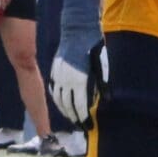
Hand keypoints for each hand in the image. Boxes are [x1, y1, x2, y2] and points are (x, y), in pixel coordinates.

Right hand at [50, 0, 102, 121]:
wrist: (77, 30)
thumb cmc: (93, 46)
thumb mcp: (101, 65)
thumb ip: (101, 84)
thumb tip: (104, 99)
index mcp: (79, 80)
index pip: (80, 106)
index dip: (83, 118)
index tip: (88, 126)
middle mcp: (66, 80)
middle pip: (68, 105)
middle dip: (74, 117)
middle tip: (80, 125)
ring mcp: (58, 75)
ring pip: (58, 99)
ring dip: (64, 110)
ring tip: (71, 117)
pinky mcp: (54, 70)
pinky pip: (53, 89)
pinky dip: (57, 98)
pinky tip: (61, 103)